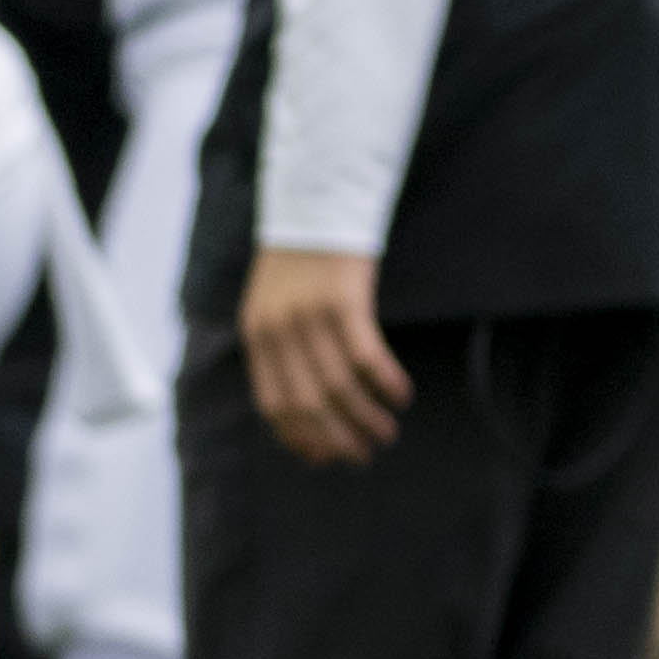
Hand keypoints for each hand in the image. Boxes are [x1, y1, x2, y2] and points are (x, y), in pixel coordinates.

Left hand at [242, 245, 411, 464]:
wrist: (317, 201)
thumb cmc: (302, 258)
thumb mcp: (274, 303)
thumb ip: (283, 346)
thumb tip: (306, 402)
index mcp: (258, 335)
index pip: (274, 403)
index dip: (301, 437)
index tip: (326, 458)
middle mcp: (279, 329)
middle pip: (309, 402)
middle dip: (337, 437)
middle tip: (364, 455)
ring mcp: (310, 314)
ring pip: (339, 385)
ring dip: (366, 417)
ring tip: (386, 432)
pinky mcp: (345, 299)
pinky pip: (367, 355)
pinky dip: (385, 382)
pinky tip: (401, 396)